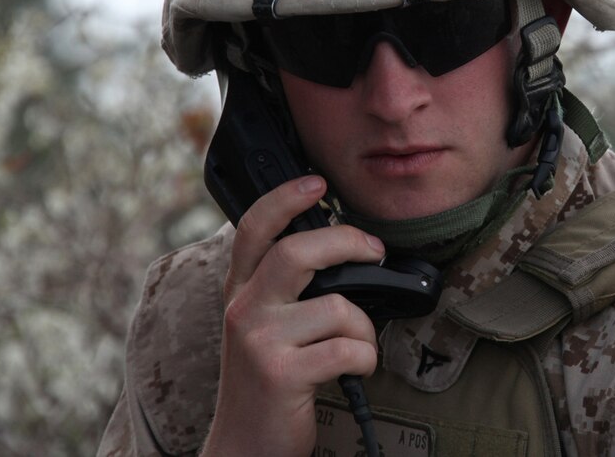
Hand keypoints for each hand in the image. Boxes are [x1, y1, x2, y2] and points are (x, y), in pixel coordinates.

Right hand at [200, 175, 384, 456]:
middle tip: (374, 250)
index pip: (254, 229)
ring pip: (339, 307)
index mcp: (240, 291)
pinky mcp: (281, 373)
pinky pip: (350, 349)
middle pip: (299, 251)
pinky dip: (366, 359)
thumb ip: (285, 287)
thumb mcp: (264, 325)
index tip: (317, 182)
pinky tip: (354, 369)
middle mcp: (243, 309)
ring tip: (357, 346)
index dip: (284, 198)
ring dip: (365, 329)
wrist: (246, 445)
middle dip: (349, 242)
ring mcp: (259, 341)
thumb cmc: (270, 380)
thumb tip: (341, 249)